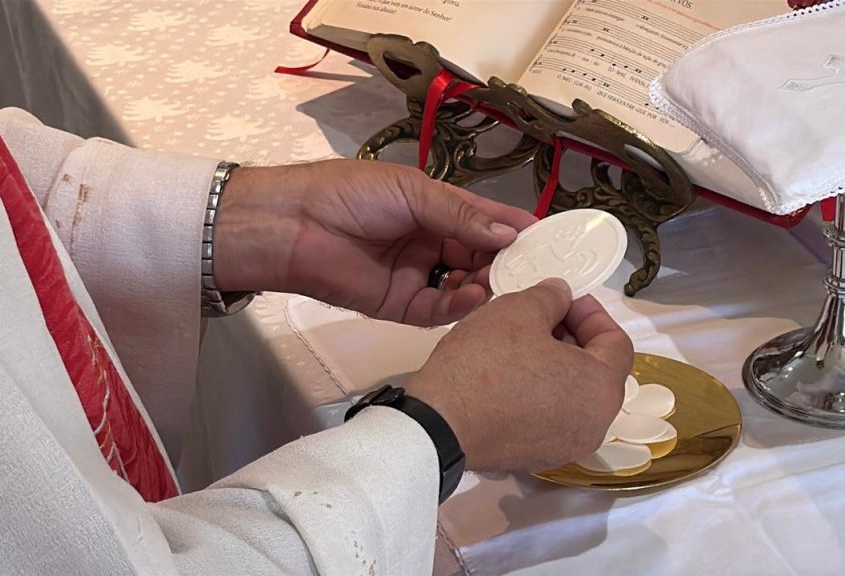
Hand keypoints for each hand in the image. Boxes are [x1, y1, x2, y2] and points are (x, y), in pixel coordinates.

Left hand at [213, 160, 535, 324]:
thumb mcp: (412, 192)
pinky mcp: (401, 306)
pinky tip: (471, 296)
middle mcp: (431, 243)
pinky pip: (439, 310)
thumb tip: (509, 236)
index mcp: (435, 208)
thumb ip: (461, 216)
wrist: (294, 226)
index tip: (550, 239)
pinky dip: (458, 306)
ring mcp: (417, 276)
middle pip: (480, 258)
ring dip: (486, 285)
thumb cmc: (352, 195)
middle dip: (506, 263)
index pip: (484, 221)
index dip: (514, 229)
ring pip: (464, 286)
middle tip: (536, 271)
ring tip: (506, 284)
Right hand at [404, 279, 633, 471]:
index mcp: (602, 389)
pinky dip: (539, 393)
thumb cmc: (486, 364)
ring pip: (572, 395)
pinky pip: (549, 416)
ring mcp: (565, 446)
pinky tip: (508, 375)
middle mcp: (594, 425)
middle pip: (596, 371)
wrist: (439, 424)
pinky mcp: (535, 457)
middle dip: (572, 338)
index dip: (590, 313)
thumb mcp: (519, 311)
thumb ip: (551, 297)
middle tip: (541, 317)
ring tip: (521, 343)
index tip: (563, 299)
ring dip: (555, 365)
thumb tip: (561, 296)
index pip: (617, 342)